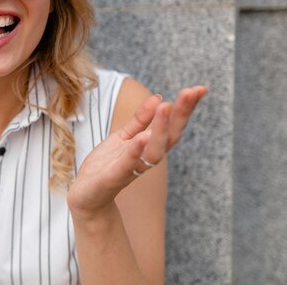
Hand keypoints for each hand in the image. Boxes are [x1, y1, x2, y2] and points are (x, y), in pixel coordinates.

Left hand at [67, 85, 207, 218]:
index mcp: (149, 147)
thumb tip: (159, 97)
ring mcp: (131, 169)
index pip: (173, 126)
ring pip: (153, 151)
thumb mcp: (123, 136)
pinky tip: (142, 137)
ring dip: (161, 130)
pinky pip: (127, 164)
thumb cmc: (106, 165)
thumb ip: (140, 120)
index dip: (186, 108)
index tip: (200, 89)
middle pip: (171, 137)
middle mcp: (146, 159)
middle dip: (181, 114)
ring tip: (167, 107)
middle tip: (191, 92)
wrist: (86, 196)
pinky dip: (136, 152)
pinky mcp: (113, 177)